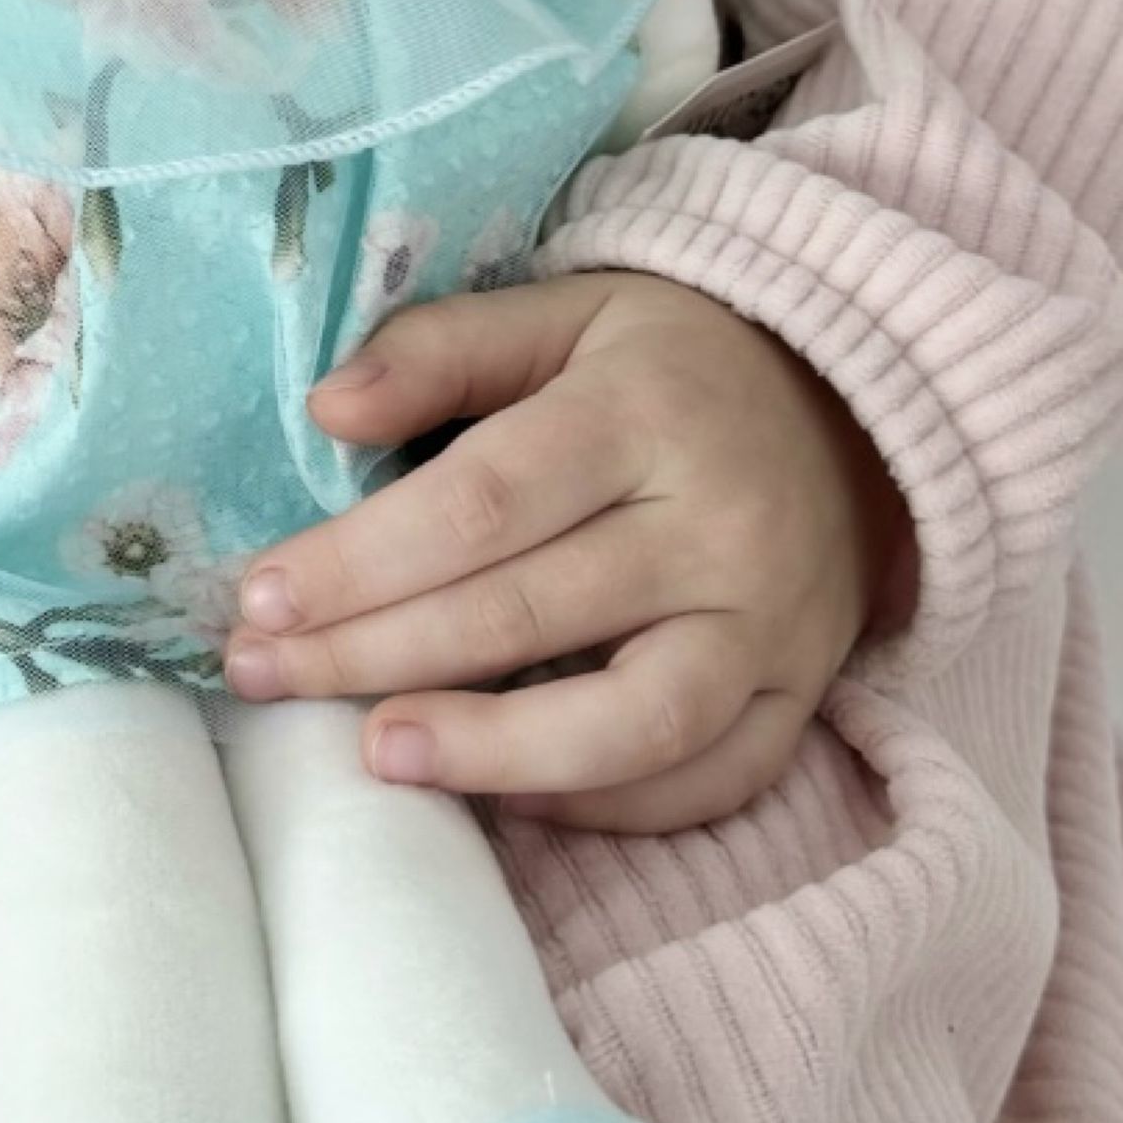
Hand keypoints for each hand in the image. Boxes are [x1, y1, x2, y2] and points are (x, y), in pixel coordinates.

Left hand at [220, 273, 919, 832]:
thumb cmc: (671, 366)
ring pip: (632, 720)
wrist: (861, 411)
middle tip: (264, 676)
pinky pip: (706, 780)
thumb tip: (326, 408)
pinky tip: (501, 799)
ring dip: (494, 751)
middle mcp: (718, 525)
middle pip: (528, 613)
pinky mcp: (801, 697)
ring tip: (378, 757)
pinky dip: (605, 807)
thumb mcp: (566, 315)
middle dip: (375, 655)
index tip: (261, 596)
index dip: (362, 558)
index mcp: (645, 411)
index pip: (483, 501)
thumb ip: (443, 351)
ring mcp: (769, 625)